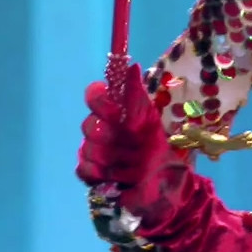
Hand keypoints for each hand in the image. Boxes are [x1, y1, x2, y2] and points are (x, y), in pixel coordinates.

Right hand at [77, 63, 176, 188]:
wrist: (167, 184)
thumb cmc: (163, 149)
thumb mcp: (154, 122)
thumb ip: (138, 98)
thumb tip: (132, 66)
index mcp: (117, 111)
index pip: (94, 95)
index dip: (100, 102)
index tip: (116, 113)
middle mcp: (103, 128)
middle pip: (88, 124)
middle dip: (112, 137)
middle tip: (133, 145)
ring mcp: (94, 150)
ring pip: (87, 148)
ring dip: (113, 158)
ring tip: (133, 165)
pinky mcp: (91, 174)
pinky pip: (83, 168)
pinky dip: (101, 174)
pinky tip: (118, 177)